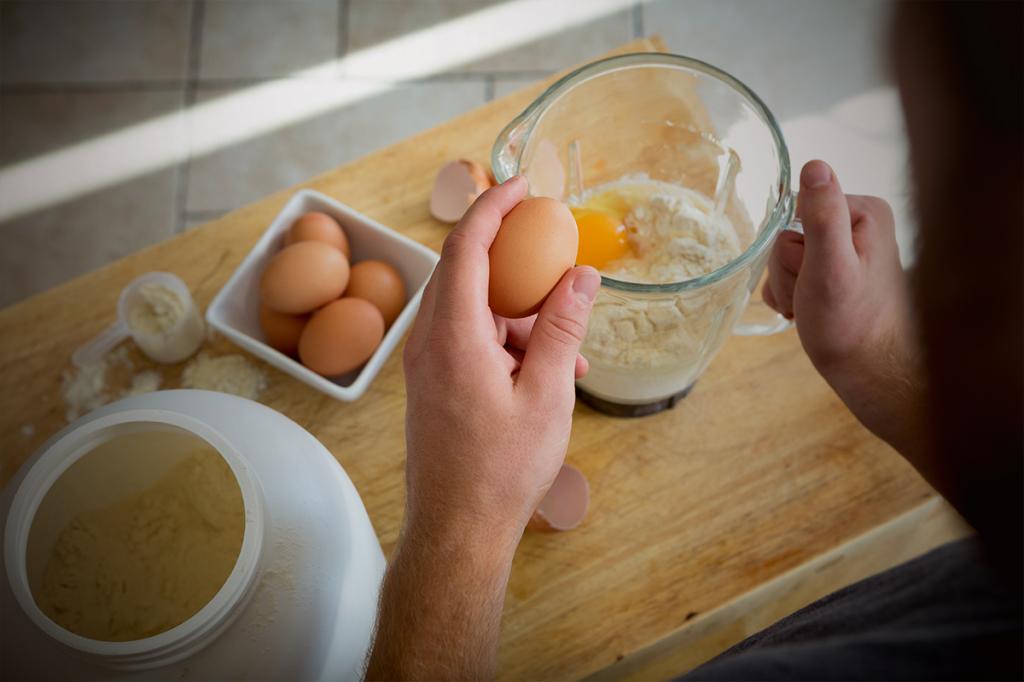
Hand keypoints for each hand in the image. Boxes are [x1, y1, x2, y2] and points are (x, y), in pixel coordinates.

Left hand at [366, 176, 598, 680]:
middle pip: (468, 272)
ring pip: (475, 312)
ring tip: (571, 351)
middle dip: (514, 257)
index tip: (523, 183)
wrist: (456, 531)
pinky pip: (472, 343)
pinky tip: (551, 374)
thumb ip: (564, 328)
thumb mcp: (548, 394)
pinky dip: (509, 344)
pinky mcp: (434, 386)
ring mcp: (428, 365)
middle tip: (556, 250)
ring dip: (522, 316)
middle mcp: (430, 342)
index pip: (466, 245)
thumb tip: (582, 275)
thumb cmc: (501, 470)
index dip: (493, 206)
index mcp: (453, 334)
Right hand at [764, 160, 924, 459]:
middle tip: (810, 296)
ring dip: (787, 287)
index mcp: (863, 213)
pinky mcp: (833, 273)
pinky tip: (808, 312)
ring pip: (783, 258)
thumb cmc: (851, 325)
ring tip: (810, 308)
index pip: (795, 209)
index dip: (791, 247)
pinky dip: (790, 297)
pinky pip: (789, 276)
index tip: (810, 273)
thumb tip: (814, 165)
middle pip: (787, 235)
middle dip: (788, 271)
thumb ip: (822, 215)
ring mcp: (844, 251)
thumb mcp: (831, 266)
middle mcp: (857, 226)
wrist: (868, 372)